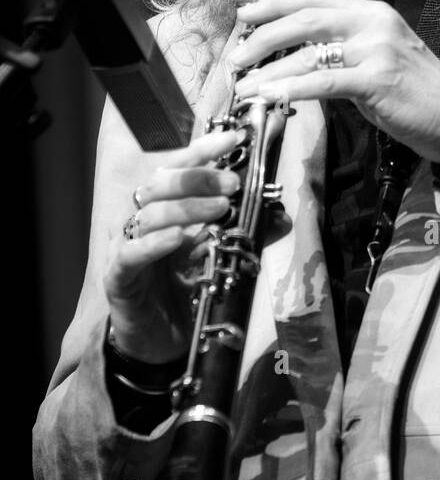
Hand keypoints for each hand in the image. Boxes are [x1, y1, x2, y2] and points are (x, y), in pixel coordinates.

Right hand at [104, 128, 244, 363]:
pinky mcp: (118, 277)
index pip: (180, 167)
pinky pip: (132, 254)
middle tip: (233, 183)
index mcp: (166, 208)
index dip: (204, 150)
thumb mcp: (221, 256)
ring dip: (187, 207)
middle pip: (161, 183)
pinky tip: (179, 237)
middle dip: (198, 177)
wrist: (162, 341)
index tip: (235, 138)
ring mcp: (128, 246)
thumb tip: (281, 216)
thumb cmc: (187, 290)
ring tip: (220, 208)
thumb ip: (247, 234)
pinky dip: (155, 243)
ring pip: (149, 214)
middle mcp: (143, 220)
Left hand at [230, 0, 439, 164]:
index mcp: (372, 13)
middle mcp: (374, 23)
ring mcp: (377, 50)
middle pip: (305, 20)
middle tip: (236, 57)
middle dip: (262, 37)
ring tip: (244, 88)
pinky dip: (291, 90)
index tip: (244, 14)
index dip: (275, 4)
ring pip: (308, 54)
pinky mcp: (378, 80)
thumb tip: (296, 60)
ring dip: (268, 72)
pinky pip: (323, 82)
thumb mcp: (379, 60)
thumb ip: (344, 52)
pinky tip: (270, 98)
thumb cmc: (416, 95)